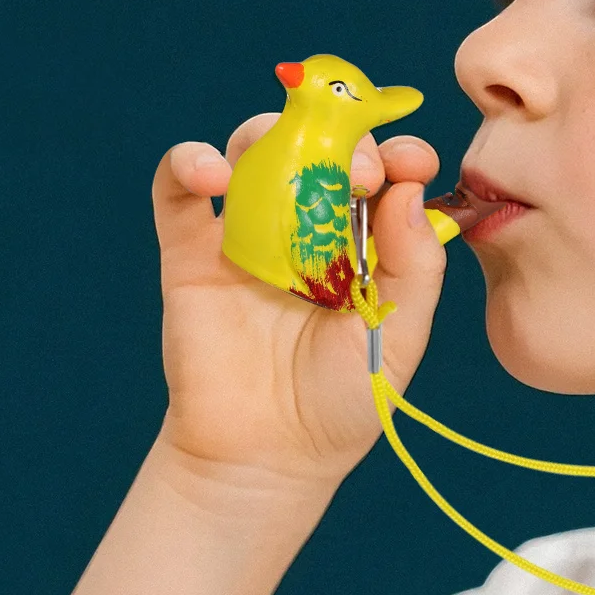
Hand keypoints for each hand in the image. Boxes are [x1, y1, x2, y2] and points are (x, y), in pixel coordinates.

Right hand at [150, 117, 447, 490]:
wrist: (266, 457)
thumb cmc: (341, 401)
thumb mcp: (400, 337)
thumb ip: (416, 267)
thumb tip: (409, 191)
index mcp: (365, 239)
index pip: (383, 172)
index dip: (399, 153)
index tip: (412, 161)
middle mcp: (307, 224)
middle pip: (319, 146)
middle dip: (344, 141)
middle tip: (362, 171)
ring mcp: (247, 231)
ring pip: (253, 149)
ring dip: (271, 137)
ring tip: (294, 166)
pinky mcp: (191, 250)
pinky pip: (178, 189)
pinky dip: (188, 163)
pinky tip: (211, 174)